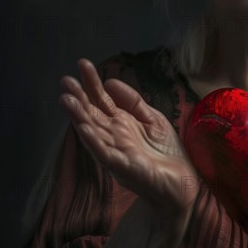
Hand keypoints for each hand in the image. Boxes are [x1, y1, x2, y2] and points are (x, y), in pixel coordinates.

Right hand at [59, 59, 198, 213]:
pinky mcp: (123, 167)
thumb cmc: (167, 152)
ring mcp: (116, 151)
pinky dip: (93, 141)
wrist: (182, 183)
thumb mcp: (153, 119)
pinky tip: (83, 128)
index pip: (102, 100)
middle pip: (92, 113)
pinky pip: (105, 153)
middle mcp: (114, 136)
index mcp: (121, 123)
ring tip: (66, 99)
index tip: (83, 63)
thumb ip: (134, 102)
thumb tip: (111, 81)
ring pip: (93, 131)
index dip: (93, 83)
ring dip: (79, 117)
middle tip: (65, 80)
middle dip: (79, 97)